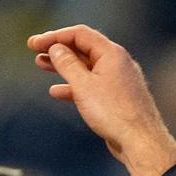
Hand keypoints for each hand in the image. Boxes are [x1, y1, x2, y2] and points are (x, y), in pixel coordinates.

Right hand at [27, 24, 175, 175]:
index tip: (35, 43)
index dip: (55, 36)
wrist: (140, 141)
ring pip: (86, 67)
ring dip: (63, 66)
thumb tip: (56, 49)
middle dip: (58, 49)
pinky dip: (74, 86)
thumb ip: (67, 64)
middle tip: (35, 50)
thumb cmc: (114, 113)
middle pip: (83, 48)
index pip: (80, 34)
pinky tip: (57, 91)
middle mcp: (117, 62)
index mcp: (111, 54)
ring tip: (42, 65)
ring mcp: (118, 80)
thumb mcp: (83, 86)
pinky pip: (92, 85)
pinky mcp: (116, 98)